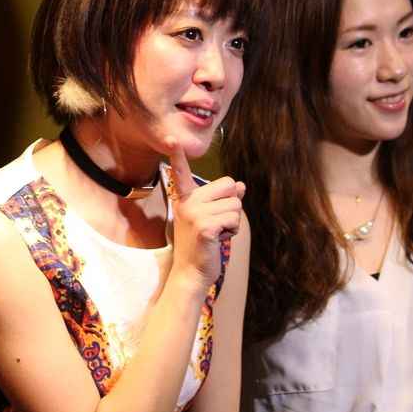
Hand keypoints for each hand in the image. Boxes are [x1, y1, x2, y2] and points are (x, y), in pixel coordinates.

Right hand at [167, 138, 242, 289]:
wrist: (192, 272)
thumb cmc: (203, 245)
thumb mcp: (211, 218)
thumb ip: (224, 199)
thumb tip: (240, 185)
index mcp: (186, 198)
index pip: (181, 172)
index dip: (177, 155)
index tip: (171, 139)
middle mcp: (188, 202)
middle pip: (228, 184)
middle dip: (232, 203)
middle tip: (217, 222)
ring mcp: (195, 213)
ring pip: (236, 203)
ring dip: (233, 220)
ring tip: (217, 233)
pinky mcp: (205, 226)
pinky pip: (234, 218)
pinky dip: (232, 230)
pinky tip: (219, 239)